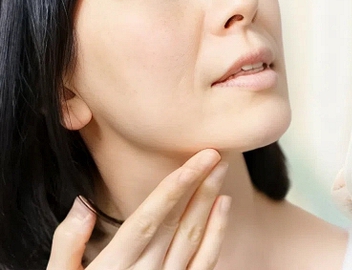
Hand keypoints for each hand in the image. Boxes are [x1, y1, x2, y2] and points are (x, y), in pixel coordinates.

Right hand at [47, 149, 230, 269]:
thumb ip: (68, 243)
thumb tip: (83, 203)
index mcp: (113, 266)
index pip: (148, 219)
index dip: (173, 188)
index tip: (195, 161)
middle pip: (176, 223)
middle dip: (197, 185)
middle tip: (214, 154)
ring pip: (194, 238)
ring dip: (209, 202)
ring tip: (221, 170)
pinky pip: (206, 261)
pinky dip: (217, 232)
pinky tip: (223, 206)